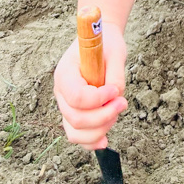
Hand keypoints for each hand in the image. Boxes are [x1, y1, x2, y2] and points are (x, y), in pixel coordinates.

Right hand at [53, 21, 127, 149]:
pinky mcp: (74, 113)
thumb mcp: (115, 52)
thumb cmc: (107, 44)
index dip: (98, 99)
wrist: (100, 42)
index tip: (114, 90)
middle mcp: (60, 91)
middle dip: (104, 116)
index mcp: (65, 72)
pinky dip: (90, 141)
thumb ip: (115, 75)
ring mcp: (65, 104)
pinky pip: (77, 135)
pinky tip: (105, 140)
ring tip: (117, 112)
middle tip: (123, 102)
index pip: (76, 97)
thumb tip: (116, 96)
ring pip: (75, 132)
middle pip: (76, 118)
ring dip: (100, 129)